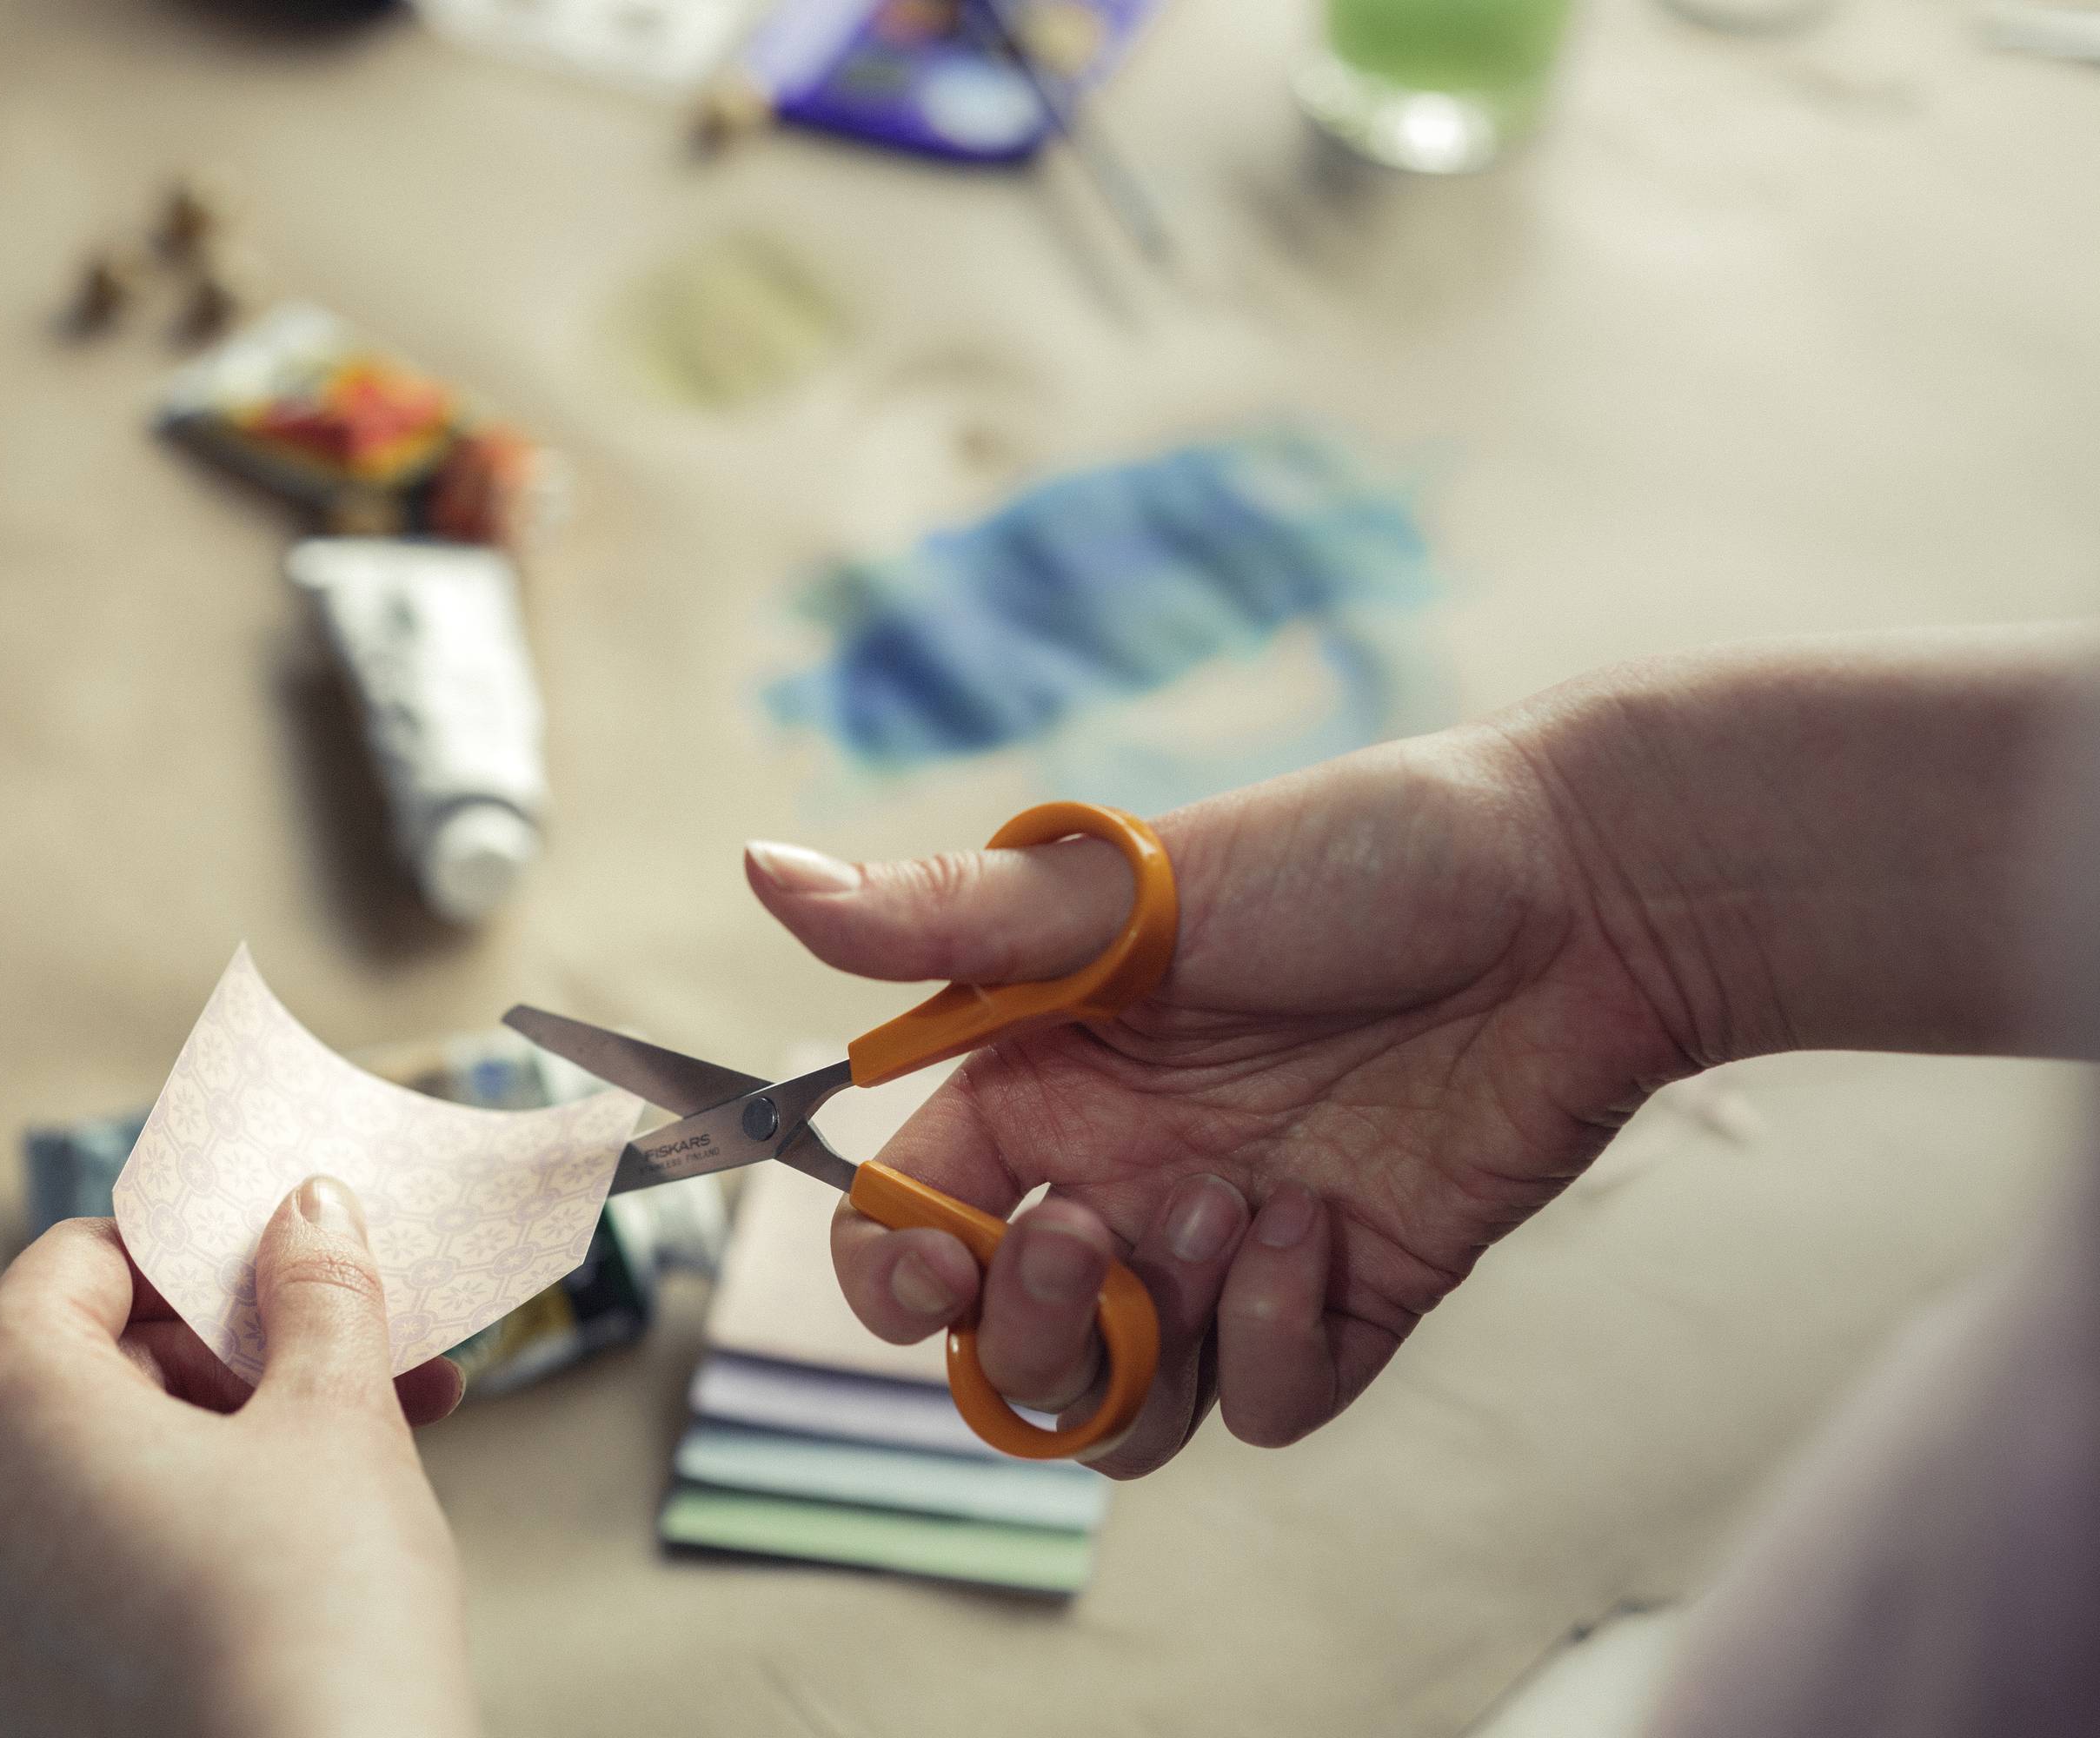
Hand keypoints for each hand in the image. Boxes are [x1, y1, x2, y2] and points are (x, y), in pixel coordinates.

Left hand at [0, 1182, 475, 1737]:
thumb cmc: (310, 1611)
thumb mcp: (333, 1411)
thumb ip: (314, 1286)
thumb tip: (304, 1208)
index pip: (89, 1259)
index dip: (205, 1252)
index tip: (300, 1269)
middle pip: (93, 1356)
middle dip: (239, 1350)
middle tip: (361, 1356)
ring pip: (98, 1456)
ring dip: (231, 1430)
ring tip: (368, 1436)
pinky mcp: (2, 1679)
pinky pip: (84, 1547)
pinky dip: (181, 1515)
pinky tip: (305, 1523)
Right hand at [755, 634, 2099, 1474]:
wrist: (1580, 898)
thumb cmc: (1351, 860)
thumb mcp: (1125, 891)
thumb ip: (938, 918)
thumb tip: (758, 868)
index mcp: (1039, 1085)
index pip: (910, 1231)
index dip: (898, 1278)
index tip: (939, 1261)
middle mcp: (1117, 1178)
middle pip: (1005, 1353)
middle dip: (1027, 1328)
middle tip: (1097, 1229)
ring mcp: (1226, 1249)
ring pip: (1123, 1408)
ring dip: (1154, 1340)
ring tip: (1238, 1208)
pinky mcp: (1340, 1299)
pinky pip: (1263, 1403)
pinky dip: (1278, 1341)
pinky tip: (1325, 1225)